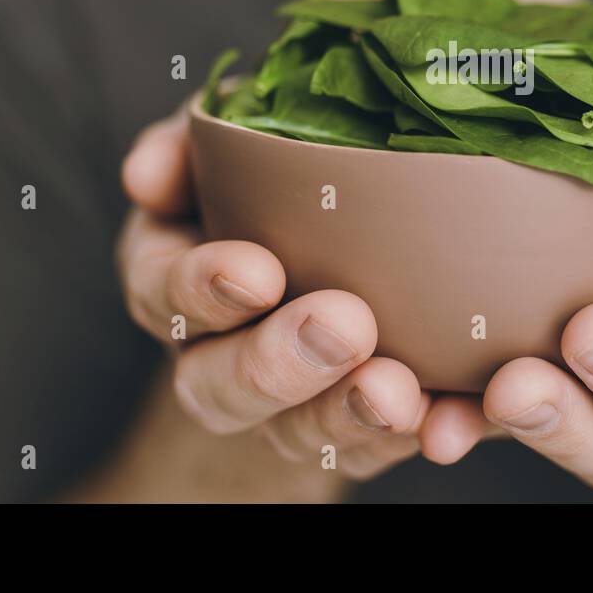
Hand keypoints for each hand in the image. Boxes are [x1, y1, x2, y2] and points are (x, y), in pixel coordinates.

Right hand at [115, 112, 434, 488]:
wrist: (337, 246)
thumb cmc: (274, 175)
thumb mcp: (226, 143)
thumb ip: (186, 145)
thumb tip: (146, 175)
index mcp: (175, 279)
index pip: (162, 294)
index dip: (201, 290)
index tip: (257, 270)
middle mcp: (215, 358)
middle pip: (219, 388)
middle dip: (277, 363)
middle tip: (343, 325)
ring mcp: (283, 408)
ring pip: (298, 433)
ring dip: (345, 414)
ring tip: (394, 389)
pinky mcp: (353, 433)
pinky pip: (376, 451)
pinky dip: (414, 436)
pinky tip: (446, 421)